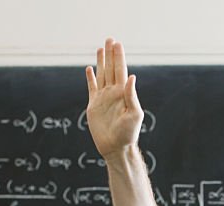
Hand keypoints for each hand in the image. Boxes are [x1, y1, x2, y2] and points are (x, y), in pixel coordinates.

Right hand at [85, 38, 143, 159]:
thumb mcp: (134, 114)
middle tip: (110, 39)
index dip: (118, 57)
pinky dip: (90, 78)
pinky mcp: (94, 106)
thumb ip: (131, 95)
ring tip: (101, 48)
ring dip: (101, 62)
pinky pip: (91, 88)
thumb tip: (131, 76)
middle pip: (110, 69)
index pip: (120, 70)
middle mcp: (113, 93)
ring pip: (101, 75)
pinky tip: (89, 69)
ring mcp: (103, 98)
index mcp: (123, 93)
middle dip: (110, 54)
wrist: (115, 147)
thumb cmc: (128, 134)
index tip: (117, 44)